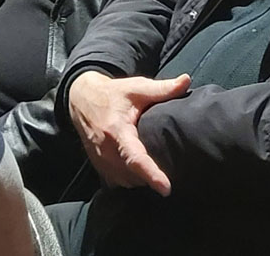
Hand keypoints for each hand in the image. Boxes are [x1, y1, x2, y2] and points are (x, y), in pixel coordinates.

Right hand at [68, 71, 190, 195]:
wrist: (82, 100)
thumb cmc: (113, 94)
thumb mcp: (137, 88)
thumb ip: (162, 88)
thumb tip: (187, 80)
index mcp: (117, 131)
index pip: (135, 158)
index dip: (151, 174)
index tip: (166, 189)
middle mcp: (106, 150)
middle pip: (132, 175)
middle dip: (150, 178)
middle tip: (170, 172)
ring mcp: (100, 160)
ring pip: (124, 181)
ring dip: (140, 180)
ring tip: (156, 172)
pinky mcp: (98, 165)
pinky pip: (116, 182)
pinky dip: (129, 180)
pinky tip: (140, 173)